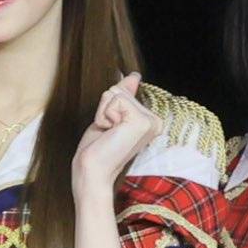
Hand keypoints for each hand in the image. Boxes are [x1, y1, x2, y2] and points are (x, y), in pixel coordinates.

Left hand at [70, 72, 159, 194]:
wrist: (92, 171)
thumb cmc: (97, 149)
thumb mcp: (109, 118)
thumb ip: (123, 96)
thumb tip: (132, 76)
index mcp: (150, 120)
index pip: (122, 92)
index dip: (107, 108)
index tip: (111, 130)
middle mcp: (155, 120)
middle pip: (118, 90)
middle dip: (104, 109)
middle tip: (108, 133)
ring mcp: (150, 121)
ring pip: (115, 93)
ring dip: (103, 113)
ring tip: (109, 133)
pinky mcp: (141, 121)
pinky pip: (114, 100)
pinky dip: (104, 115)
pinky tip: (110, 132)